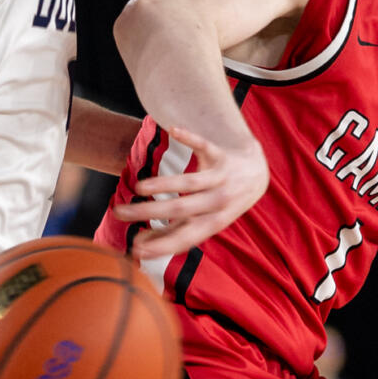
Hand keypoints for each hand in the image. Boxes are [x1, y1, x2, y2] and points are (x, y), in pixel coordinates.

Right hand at [114, 125, 268, 260]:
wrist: (257, 175)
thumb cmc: (221, 202)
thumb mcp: (204, 220)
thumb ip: (173, 232)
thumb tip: (139, 247)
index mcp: (213, 223)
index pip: (186, 238)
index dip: (162, 245)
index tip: (135, 249)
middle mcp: (219, 202)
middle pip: (181, 208)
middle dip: (149, 212)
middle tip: (120, 212)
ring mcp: (222, 179)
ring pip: (191, 182)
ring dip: (164, 184)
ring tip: (139, 186)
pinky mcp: (222, 156)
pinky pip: (205, 146)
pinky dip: (190, 137)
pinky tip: (172, 130)